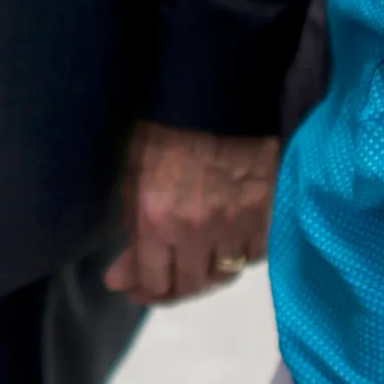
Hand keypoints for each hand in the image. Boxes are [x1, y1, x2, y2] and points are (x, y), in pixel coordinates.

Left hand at [102, 122, 278, 304]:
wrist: (219, 92)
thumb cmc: (165, 125)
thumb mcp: (132, 172)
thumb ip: (129, 227)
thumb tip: (118, 279)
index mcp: (156, 219)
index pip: (153, 281)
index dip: (142, 290)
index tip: (133, 287)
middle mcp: (196, 232)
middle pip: (190, 286)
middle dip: (172, 290)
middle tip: (162, 283)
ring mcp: (235, 226)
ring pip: (223, 274)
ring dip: (206, 276)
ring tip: (193, 266)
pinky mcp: (266, 215)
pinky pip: (254, 256)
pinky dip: (240, 258)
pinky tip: (228, 248)